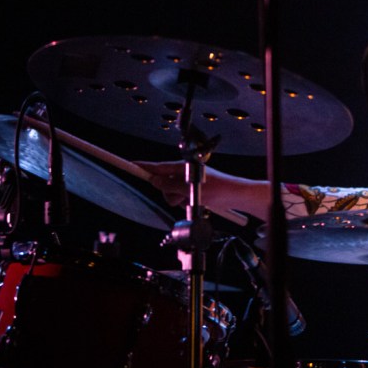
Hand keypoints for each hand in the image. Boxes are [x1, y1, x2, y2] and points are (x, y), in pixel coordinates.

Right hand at [135, 161, 266, 223]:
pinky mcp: (191, 191)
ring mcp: (187, 183)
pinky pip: (178, 198)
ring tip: (192, 200)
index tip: (131, 165)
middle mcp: (184, 174)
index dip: (145, 167)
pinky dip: (183, 202)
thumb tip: (154, 181)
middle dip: (168, 192)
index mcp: (183, 168)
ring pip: (169, 193)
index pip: (159, 166)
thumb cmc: (219, 189)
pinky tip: (195, 203)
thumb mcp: (191, 189)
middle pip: (162, 183)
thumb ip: (171, 186)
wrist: (235, 196)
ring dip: (177, 199)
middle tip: (182, 196)